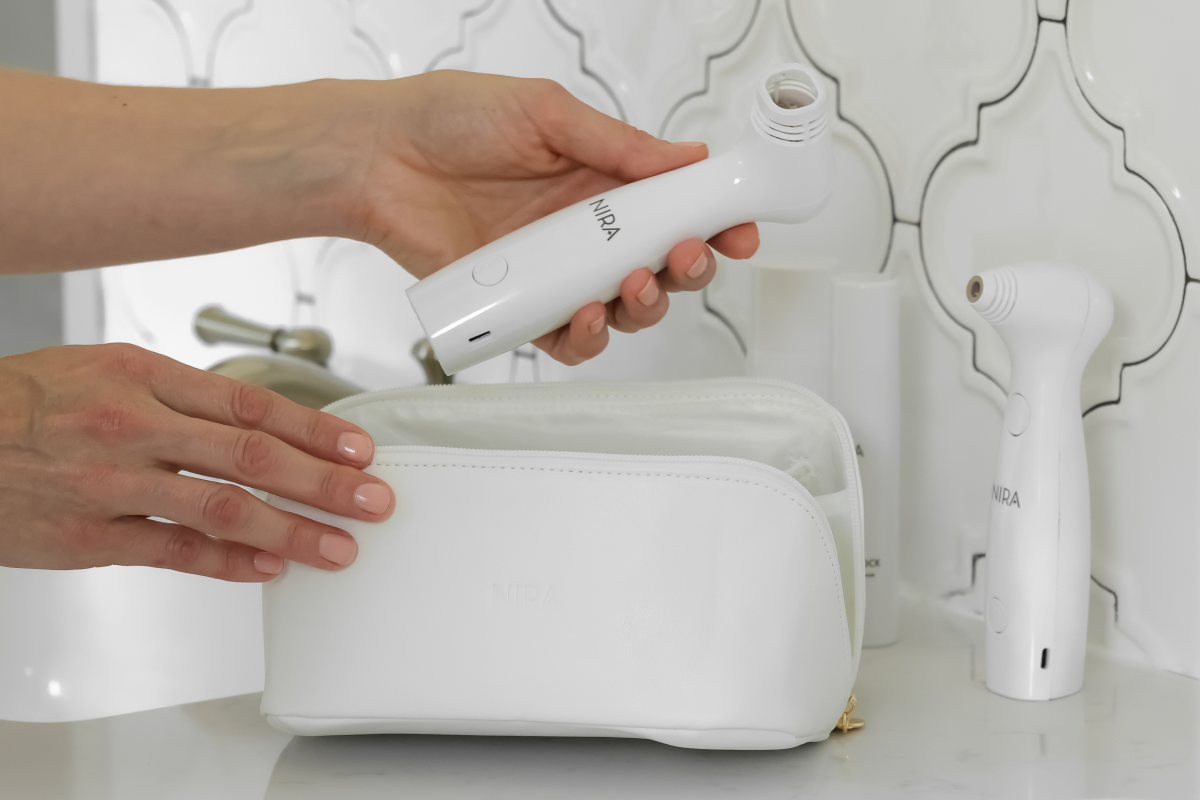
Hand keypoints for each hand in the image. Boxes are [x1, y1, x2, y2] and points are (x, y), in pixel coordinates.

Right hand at [0, 344, 393, 580]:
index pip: (252, 404)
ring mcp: (111, 485)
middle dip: (323, 482)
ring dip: (289, 531)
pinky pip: (172, 553)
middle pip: (251, 456)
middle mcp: (133, 426)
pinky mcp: (89, 538)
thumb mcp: (105, 369)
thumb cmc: (26, 401)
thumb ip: (180, 396)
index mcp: (142, 376)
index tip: (359, 449)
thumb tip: (258, 424)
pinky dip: (227, 565)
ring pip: (221, 508)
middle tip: (372, 501)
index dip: (315, 429)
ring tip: (337, 547)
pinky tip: (268, 571)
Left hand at [348, 70, 759, 364]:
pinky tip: (581, 316)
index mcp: (601, 179)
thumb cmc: (448, 120)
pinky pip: (567, 337)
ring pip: (623, 308)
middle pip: (660, 265)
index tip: (738, 230)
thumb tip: (686, 156)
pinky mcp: (521, 305)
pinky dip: (584, 336)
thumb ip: (616, 143)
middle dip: (687, 268)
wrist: (376, 157)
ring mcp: (555, 270)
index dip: (713, 221)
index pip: (674, 206)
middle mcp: (585, 230)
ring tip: (631, 285)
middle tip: (683, 256)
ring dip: (643, 306)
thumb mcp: (544, 112)